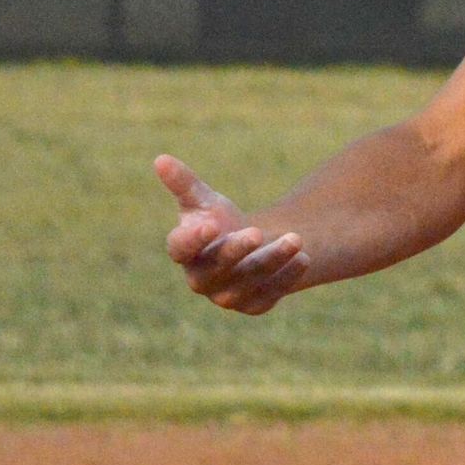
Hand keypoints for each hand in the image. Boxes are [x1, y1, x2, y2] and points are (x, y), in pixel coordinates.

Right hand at [155, 153, 309, 313]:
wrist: (249, 246)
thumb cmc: (217, 219)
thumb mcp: (201, 198)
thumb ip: (183, 182)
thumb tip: (160, 159)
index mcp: (183, 252)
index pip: (181, 249)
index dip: (194, 239)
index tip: (212, 224)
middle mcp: (201, 280)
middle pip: (217, 268)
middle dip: (237, 251)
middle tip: (257, 232)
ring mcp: (226, 296)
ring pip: (249, 282)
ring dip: (272, 261)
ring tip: (295, 239)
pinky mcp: (253, 305)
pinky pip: (270, 294)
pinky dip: (287, 276)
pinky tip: (303, 258)